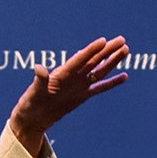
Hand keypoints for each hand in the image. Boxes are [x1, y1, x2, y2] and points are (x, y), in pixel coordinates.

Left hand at [8, 35, 128, 157]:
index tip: (103, 41)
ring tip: (126, 50)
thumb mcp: (35, 91)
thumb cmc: (31, 103)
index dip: (92, 50)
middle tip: (122, 40)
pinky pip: (100, 87)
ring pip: (99, 70)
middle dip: (108, 51)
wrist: (33, 117)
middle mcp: (73, 76)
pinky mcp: (83, 95)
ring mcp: (79, 85)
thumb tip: (39, 68)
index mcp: (63, 73)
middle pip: (94, 60)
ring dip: (112, 61)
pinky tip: (124, 75)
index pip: (80, 59)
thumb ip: (40, 79)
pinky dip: (112, 82)